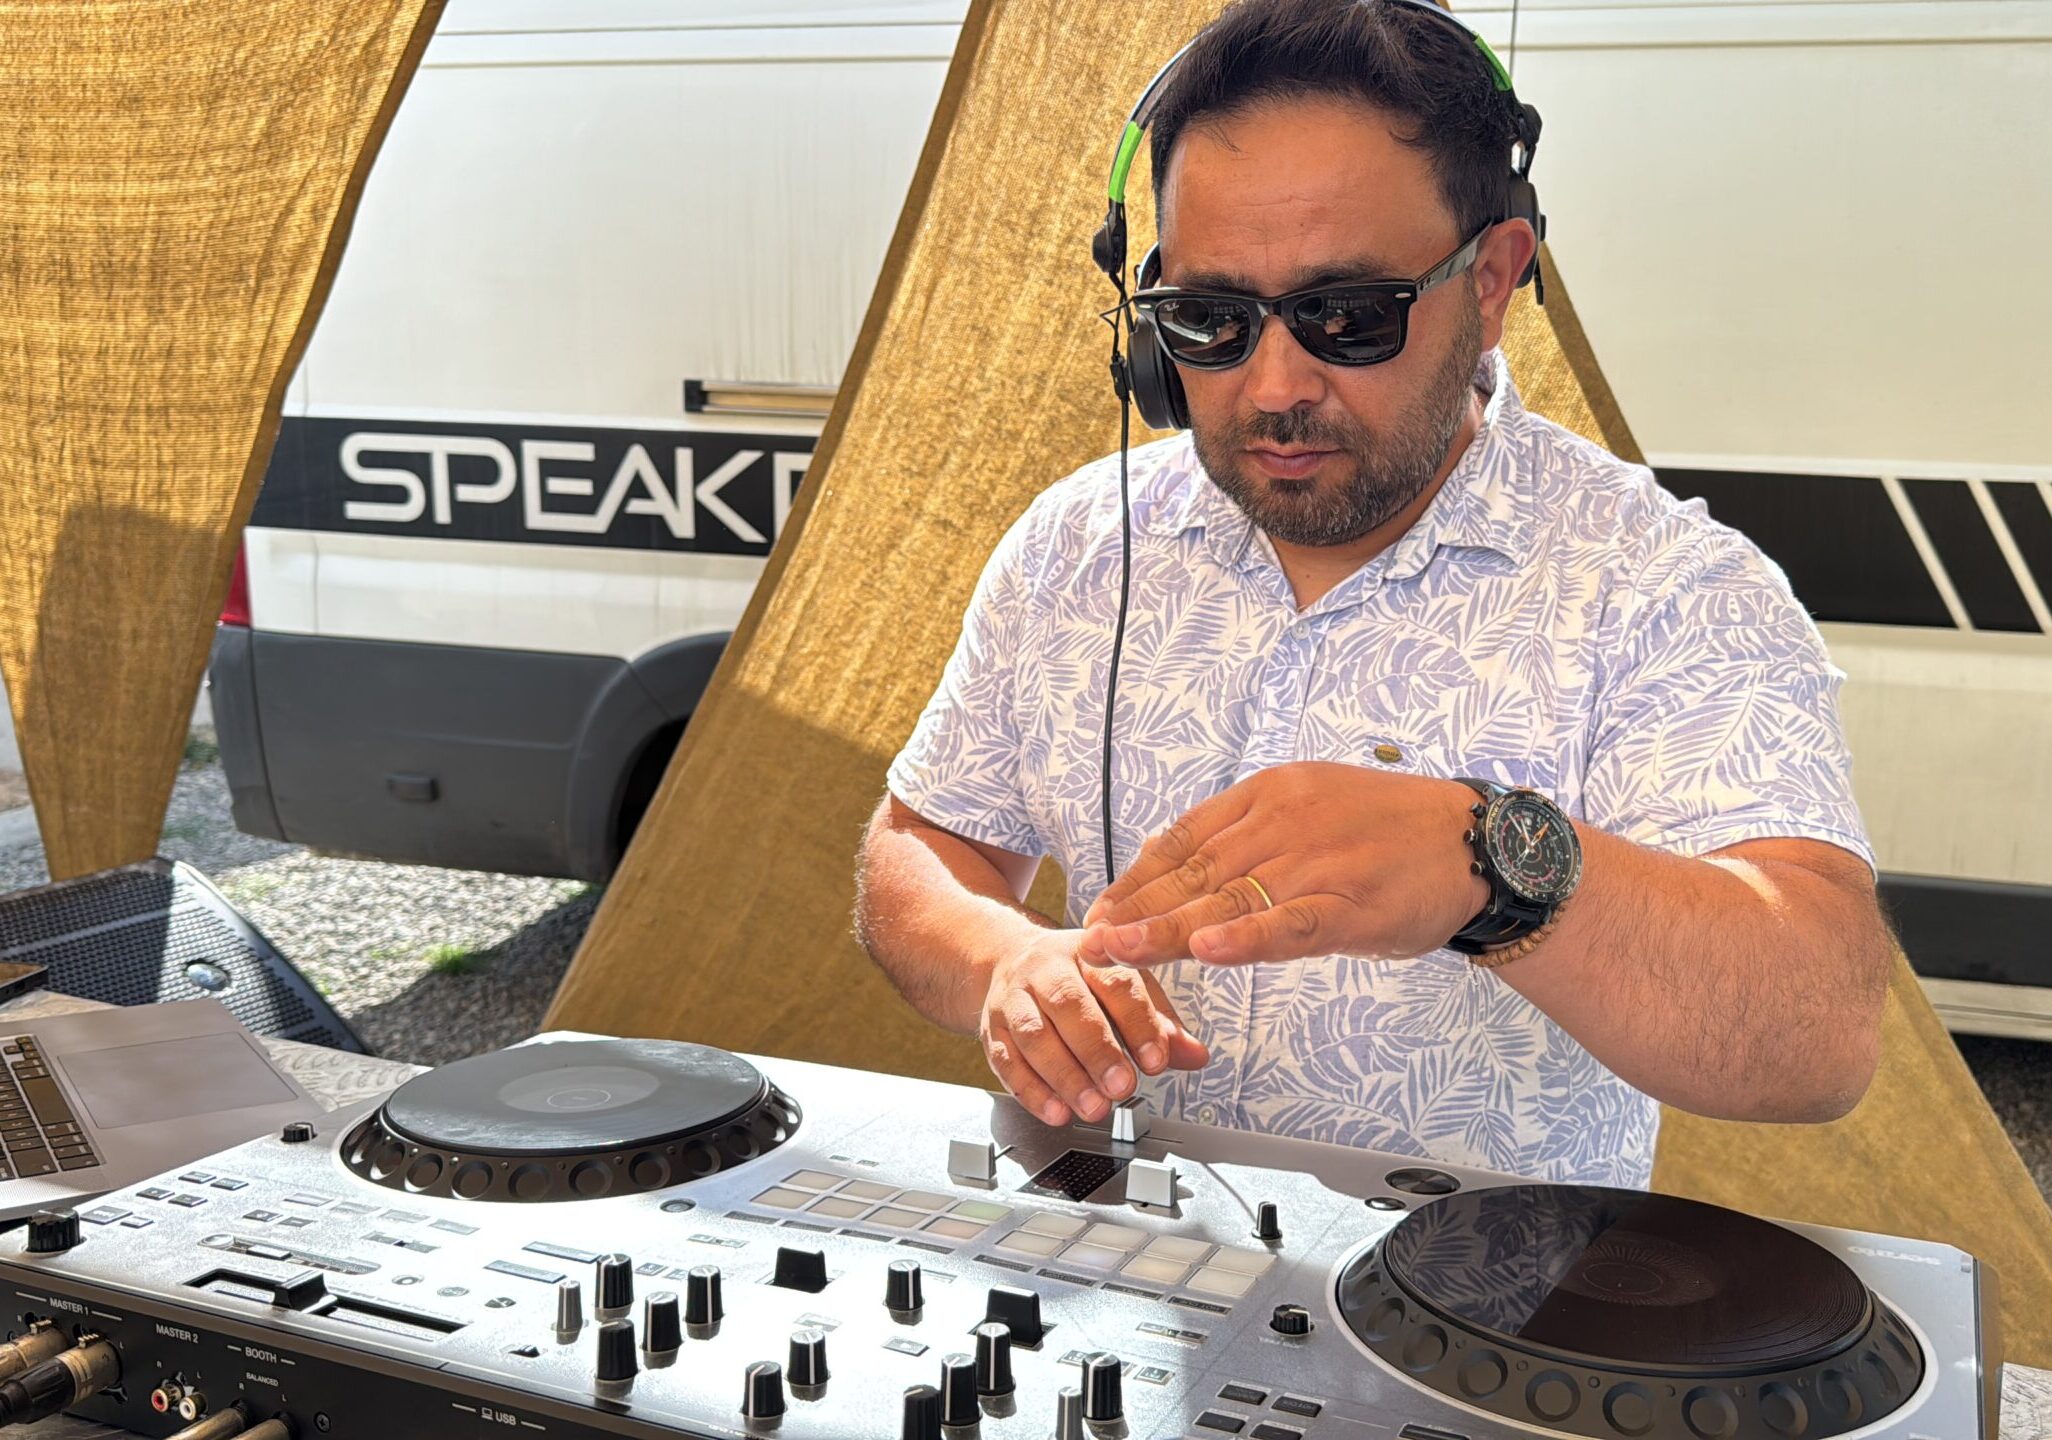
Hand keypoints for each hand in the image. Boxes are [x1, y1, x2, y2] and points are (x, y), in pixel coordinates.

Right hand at [980, 929, 1208, 1126]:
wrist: (1008, 957)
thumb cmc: (1078, 978)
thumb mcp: (1124, 985)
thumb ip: (1159, 1022)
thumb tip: (1195, 1055)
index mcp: (1089, 952)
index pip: (1117, 982)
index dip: (1139, 1022)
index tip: (1157, 1060)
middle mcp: (1046, 969)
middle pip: (1069, 1005)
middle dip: (1097, 1051)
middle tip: (1122, 1087)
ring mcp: (1014, 997)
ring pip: (1034, 1035)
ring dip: (1065, 1076)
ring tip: (1093, 1107)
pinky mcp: (990, 1027)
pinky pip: (1006, 1060)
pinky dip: (1031, 1091)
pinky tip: (1056, 1112)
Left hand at [1079, 763, 1490, 968]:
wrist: (1476, 841)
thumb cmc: (1391, 831)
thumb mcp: (1312, 807)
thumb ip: (1249, 832)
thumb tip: (1181, 863)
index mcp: (1271, 792)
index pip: (1186, 836)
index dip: (1139, 875)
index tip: (1103, 905)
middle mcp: (1286, 821)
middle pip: (1195, 870)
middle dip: (1136, 908)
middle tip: (1091, 939)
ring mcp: (1318, 863)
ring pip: (1229, 899)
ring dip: (1167, 929)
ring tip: (1120, 951)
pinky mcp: (1350, 904)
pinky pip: (1288, 924)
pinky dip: (1245, 938)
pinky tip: (1207, 951)